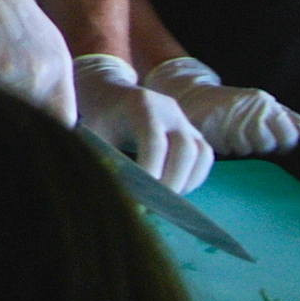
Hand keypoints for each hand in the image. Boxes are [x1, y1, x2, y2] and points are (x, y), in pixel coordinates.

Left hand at [73, 54, 213, 192]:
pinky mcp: (193, 132)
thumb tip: (113, 193)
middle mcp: (169, 112)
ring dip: (188, 181)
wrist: (112, 95)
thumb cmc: (101, 118)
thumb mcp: (94, 136)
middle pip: (186, 149)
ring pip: (202, 153)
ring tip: (166, 199)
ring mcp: (184, 121)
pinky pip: (205, 156)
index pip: (154, 143)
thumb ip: (104, 160)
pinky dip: (194, 176)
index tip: (141, 196)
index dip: (151, 171)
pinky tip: (175, 189)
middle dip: (173, 181)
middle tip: (155, 204)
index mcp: (141, 107)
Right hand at [142, 56, 299, 155]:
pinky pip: (226, 151)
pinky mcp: (211, 130)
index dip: (282, 142)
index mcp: (266, 104)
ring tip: (230, 130)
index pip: (288, 137)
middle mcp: (250, 111)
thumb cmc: (235, 102)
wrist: (194, 95)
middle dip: (258, 143)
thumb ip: (290, 119)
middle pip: (267, 146)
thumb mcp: (264, 104)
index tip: (271, 136)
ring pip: (246, 150)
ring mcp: (230, 121)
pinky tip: (218, 134)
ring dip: (239, 145)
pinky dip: (223, 146)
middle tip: (246, 131)